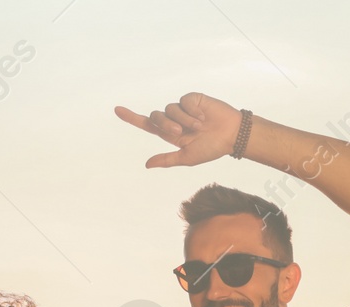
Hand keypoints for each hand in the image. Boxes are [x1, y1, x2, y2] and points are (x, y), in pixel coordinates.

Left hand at [114, 93, 242, 168]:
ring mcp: (183, 108)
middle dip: (166, 125)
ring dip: (184, 120)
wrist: (231, 135)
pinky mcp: (192, 99)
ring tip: (200, 126)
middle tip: (181, 132)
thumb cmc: (212, 148)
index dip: (132, 118)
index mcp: (171, 134)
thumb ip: (167, 159)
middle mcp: (174, 120)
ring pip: (169, 109)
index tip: (117, 110)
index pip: (148, 125)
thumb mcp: (187, 157)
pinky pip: (183, 101)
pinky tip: (204, 116)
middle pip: (156, 117)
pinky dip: (192, 111)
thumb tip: (147, 164)